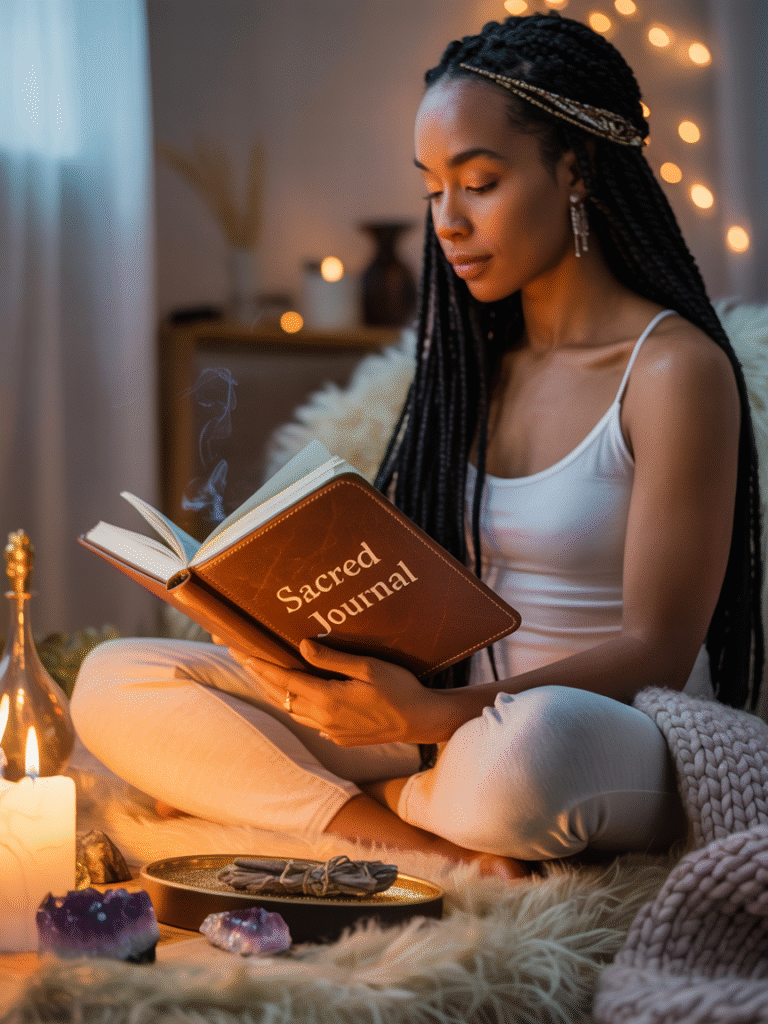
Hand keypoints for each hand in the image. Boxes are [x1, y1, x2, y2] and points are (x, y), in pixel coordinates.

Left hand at [233, 639, 441, 746]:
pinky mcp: (340, 738)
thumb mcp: (368, 667)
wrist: (420, 721)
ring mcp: (331, 731)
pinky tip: (292, 698)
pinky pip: (307, 721)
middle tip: (240, 657)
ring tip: (259, 675)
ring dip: (273, 692)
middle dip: (259, 676)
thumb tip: (301, 645)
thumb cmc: (399, 688)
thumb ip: (332, 658)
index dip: (261, 665)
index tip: (242, 651)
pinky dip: (293, 706)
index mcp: (327, 699)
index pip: (284, 680)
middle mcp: (323, 718)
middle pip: (281, 696)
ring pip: (291, 711)